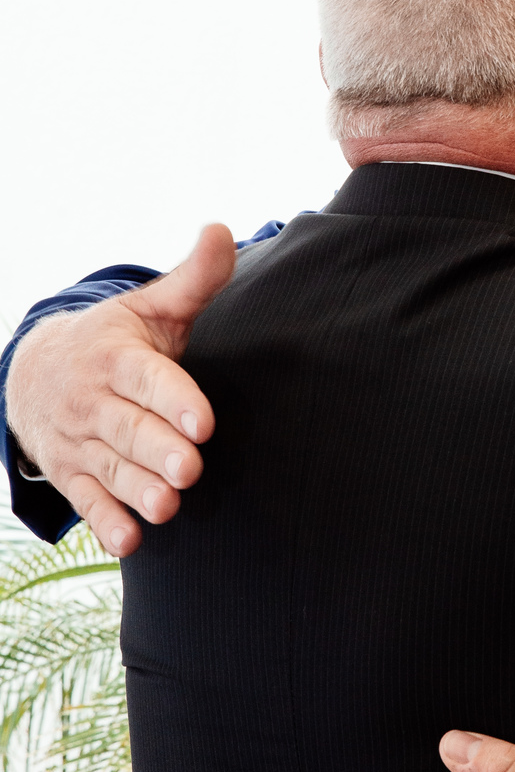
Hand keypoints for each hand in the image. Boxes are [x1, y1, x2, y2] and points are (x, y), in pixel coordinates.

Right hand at [6, 224, 235, 555]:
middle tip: (190, 469)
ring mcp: (78, 441)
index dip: (174, 400)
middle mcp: (93, 401)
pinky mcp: (70, 474)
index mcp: (117, 358)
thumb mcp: (150, 307)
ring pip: (108, 468)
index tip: (203, 422)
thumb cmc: (116, 340)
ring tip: (167, 506)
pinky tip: (128, 541)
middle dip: (156, 450)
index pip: (147, 379)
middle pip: (127, 429)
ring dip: (135, 490)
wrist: (35, 372)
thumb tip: (222, 230)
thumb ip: (193, 279)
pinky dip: (104, 522)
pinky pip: (85, 500)